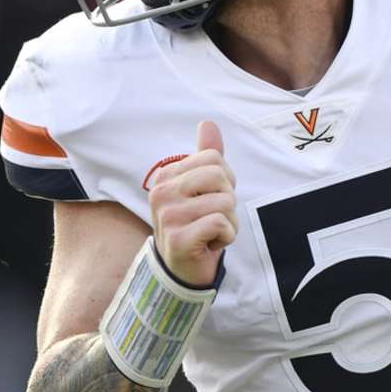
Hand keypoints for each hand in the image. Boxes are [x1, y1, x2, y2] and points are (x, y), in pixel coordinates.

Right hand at [148, 120, 237, 285]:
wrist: (183, 269)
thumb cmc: (196, 223)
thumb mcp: (202, 186)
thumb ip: (206, 155)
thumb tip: (208, 122)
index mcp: (166, 176)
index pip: (214, 159)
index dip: (225, 180)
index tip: (211, 198)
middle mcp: (162, 193)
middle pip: (220, 176)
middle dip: (228, 199)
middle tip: (213, 217)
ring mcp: (168, 217)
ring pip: (225, 202)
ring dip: (229, 222)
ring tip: (211, 232)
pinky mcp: (179, 239)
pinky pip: (221, 223)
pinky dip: (226, 236)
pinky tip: (210, 244)